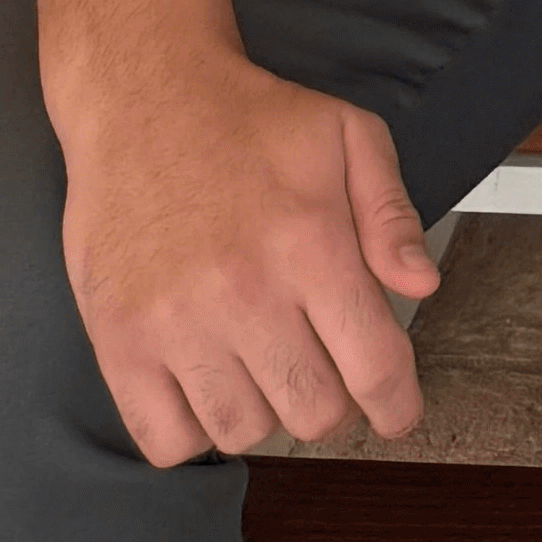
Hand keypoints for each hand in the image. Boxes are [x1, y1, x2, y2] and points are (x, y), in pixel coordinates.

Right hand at [55, 48, 440, 462]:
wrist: (146, 100)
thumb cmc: (251, 120)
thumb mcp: (349, 136)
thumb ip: (392, 215)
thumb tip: (422, 285)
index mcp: (311, 245)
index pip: (373, 365)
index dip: (397, 404)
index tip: (398, 412)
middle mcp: (245, 294)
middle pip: (312, 412)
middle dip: (333, 400)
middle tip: (323, 368)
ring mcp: (176, 325)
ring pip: (243, 433)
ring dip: (263, 412)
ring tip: (261, 365)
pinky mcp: (119, 343)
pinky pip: (166, 441)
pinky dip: (194, 431)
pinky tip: (207, 385)